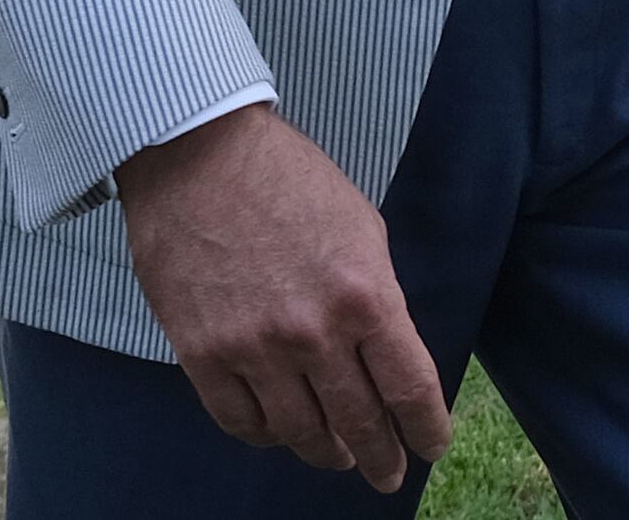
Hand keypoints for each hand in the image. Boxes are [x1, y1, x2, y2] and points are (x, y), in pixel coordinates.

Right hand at [115, 104, 450, 489]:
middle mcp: (314, 333)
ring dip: (326, 452)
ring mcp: (255, 349)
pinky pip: (241, 422)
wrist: (198, 155)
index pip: (410, 389)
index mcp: (365, 295)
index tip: (431, 446)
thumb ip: (377, 297)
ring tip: (337, 455)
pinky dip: (266, 436)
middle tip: (388, 472)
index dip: (427, 429)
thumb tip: (385, 354)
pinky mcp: (203, 354)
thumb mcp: (361, 228)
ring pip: (301, 434)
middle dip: (382, 457)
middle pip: (360, 423)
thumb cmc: (287, 180)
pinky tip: (279, 432)